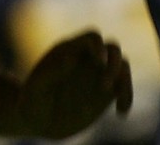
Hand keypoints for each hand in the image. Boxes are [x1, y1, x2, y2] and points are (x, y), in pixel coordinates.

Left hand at [17, 30, 133, 139]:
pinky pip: (124, 88)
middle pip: (112, 49)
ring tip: (119, 101)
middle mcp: (88, 59)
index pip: (92, 38)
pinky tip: (121, 112)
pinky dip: (127, 96)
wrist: (38, 121)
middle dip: (113, 63)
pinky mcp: (107, 92)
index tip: (99, 62)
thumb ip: (50, 72)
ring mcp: (99, 74)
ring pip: (122, 67)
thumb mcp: (34, 89)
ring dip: (124, 80)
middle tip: (105, 86)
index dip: (98, 46)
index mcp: (71, 50)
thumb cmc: (32, 101)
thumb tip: (71, 58)